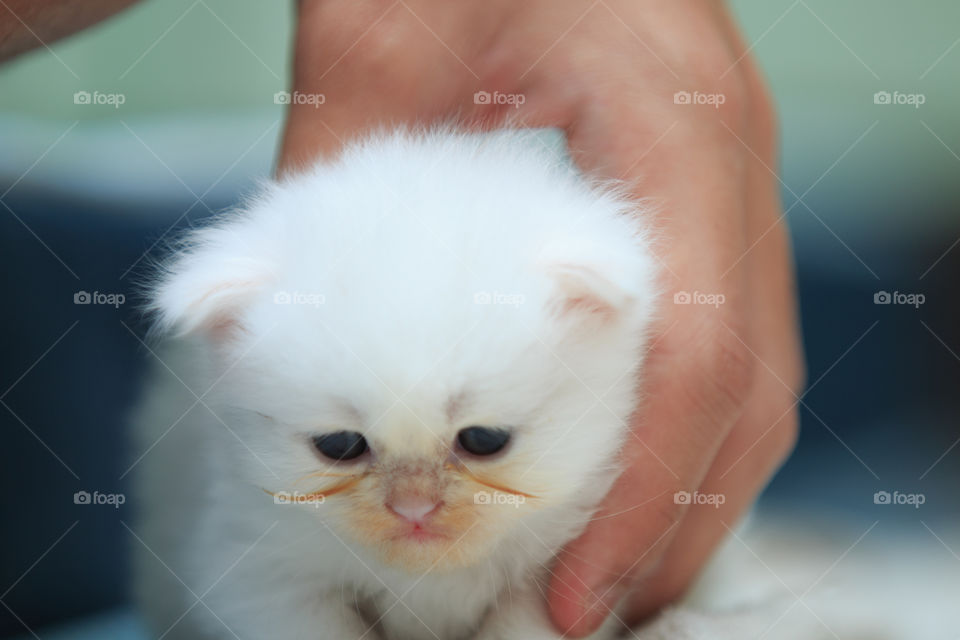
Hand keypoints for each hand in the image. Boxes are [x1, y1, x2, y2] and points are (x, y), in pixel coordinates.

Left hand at [279, 0, 803, 635]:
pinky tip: (625, 473)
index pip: (699, 347)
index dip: (648, 488)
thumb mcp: (376, 38)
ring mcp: (727, 180)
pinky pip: (725, 332)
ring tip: (616, 575)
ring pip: (755, 369)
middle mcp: (729, 163)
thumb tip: (248, 313)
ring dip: (693, 483)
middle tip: (600, 615)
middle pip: (752, 385)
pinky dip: (685, 423)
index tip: (580, 590)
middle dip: (683, 517)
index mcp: (673, 124)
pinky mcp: (699, 193)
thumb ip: (327, 176)